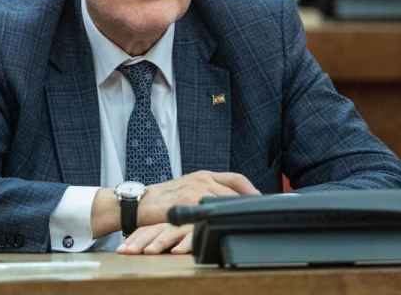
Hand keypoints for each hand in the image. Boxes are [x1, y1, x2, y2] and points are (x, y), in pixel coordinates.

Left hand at [117, 223, 193, 254]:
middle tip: (128, 252)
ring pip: (170, 234)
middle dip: (139, 242)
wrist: (206, 210)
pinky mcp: (199, 230)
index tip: (121, 250)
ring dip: (159, 243)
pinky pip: (192, 238)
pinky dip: (184, 245)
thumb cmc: (188, 224)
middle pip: (153, 232)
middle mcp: (171, 223)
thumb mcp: (170, 228)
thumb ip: (157, 235)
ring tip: (149, 251)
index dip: (132, 240)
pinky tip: (177, 252)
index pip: (144, 230)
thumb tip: (140, 248)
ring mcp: (185, 226)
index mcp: (162, 222)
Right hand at [137, 170, 259, 226]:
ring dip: (237, 212)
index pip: (236, 179)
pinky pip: (212, 210)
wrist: (138, 202)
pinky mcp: (188, 201)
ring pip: (227, 201)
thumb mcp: (187, 189)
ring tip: (245, 222)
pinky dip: (221, 218)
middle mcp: (202, 179)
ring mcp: (196, 189)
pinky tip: (226, 225)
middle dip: (249, 204)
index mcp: (204, 175)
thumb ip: (206, 192)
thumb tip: (228, 203)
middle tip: (258, 215)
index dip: (252, 190)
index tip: (262, 200)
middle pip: (236, 191)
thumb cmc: (162, 199)